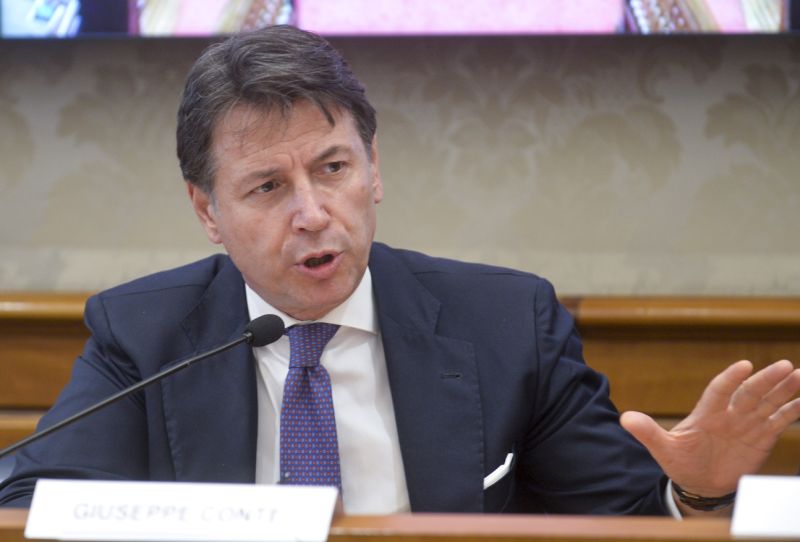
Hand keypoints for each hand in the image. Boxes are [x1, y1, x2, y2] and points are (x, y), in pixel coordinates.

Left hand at [621, 360, 799, 499]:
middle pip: (750, 393)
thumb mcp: (663, 449)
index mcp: (706, 413)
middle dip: (767, 380)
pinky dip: (793, 411)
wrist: (699, 483)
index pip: (720, 391)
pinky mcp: (761, 437)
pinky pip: (779, 421)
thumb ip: (648, 433)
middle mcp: (729, 414)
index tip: (744, 365)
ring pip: (768, 402)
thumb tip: (626, 419)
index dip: (731, 378)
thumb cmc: (680, 462)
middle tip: (786, 366)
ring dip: (785, 390)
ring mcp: (747, 424)